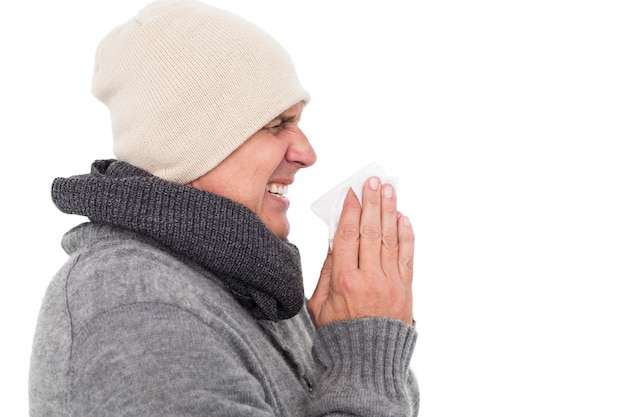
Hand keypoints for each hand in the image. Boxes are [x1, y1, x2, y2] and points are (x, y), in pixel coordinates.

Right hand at [308, 177, 413, 327]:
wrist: (368, 362)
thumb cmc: (338, 334)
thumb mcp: (319, 304)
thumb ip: (326, 271)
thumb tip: (335, 241)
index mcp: (344, 281)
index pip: (347, 236)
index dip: (350, 210)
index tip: (352, 192)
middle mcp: (369, 278)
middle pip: (371, 231)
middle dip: (372, 202)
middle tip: (373, 180)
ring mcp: (391, 283)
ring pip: (391, 239)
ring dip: (390, 210)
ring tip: (389, 189)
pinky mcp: (406, 289)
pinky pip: (408, 256)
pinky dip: (406, 235)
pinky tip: (403, 217)